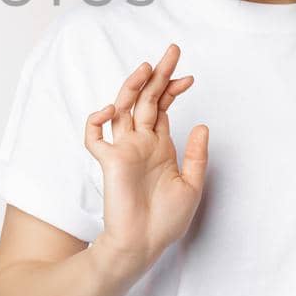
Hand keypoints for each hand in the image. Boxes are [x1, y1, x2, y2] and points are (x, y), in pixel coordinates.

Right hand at [84, 44, 208, 277]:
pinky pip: (95, 136)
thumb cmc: (166, 220)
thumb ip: (195, 154)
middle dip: (158, 75)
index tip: (189, 76)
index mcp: (159, 146)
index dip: (174, 89)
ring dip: (132, 87)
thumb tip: (201, 124)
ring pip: (122, 109)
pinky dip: (97, 120)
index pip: (163, 108)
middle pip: (145, 100)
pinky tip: (111, 109)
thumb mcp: (192, 184)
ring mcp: (123, 150)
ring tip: (147, 68)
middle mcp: (140, 143)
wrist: (145, 244)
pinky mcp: (109, 162)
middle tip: (171, 51)